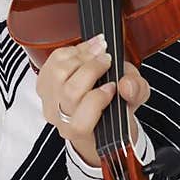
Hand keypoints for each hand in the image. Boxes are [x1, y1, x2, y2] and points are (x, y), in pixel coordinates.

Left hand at [34, 33, 150, 168]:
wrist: (93, 111)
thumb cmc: (111, 110)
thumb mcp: (133, 104)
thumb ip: (137, 93)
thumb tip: (126, 84)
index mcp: (82, 132)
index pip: (80, 123)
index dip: (97, 100)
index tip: (114, 85)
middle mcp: (60, 119)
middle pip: (70, 91)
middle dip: (92, 69)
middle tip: (108, 58)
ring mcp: (48, 101)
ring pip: (59, 73)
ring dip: (82, 55)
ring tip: (100, 48)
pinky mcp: (43, 82)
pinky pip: (52, 61)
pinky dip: (71, 51)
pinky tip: (87, 49)